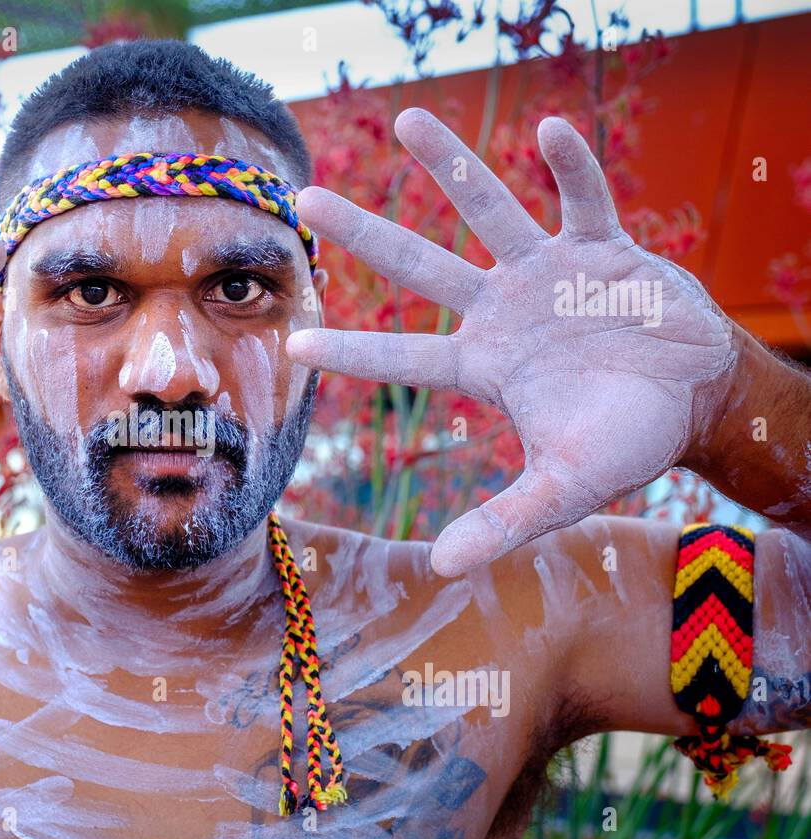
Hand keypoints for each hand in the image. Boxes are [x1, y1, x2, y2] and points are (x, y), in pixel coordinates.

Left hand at [287, 108, 736, 576]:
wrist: (698, 400)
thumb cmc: (626, 442)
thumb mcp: (566, 488)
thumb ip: (507, 520)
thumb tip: (442, 568)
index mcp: (485, 366)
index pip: (402, 358)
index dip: (351, 350)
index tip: (293, 341)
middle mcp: (501, 311)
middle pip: (418, 265)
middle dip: (363, 234)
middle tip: (303, 199)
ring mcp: (546, 273)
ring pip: (487, 208)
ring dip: (451, 166)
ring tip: (408, 119)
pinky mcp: (601, 248)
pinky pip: (583, 199)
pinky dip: (570, 169)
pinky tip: (549, 130)